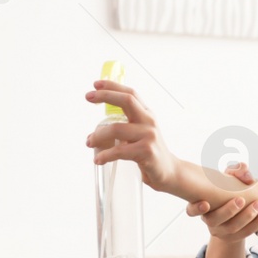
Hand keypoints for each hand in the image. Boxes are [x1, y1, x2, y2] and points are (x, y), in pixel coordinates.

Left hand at [85, 79, 178, 194]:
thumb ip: (126, 126)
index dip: (112, 86)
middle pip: (127, 101)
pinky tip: (99, 159)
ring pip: (116, 128)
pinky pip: (119, 151)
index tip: (95, 84)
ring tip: (89, 143)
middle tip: (88, 97)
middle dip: (105, 95)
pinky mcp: (146, 151)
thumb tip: (97, 128)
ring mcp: (149, 136)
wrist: (169, 172)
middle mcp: (149, 121)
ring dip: (98, 135)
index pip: (130, 94)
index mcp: (147, 115)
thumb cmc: (149, 153)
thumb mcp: (140, 133)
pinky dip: (105, 155)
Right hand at [190, 163, 257, 240]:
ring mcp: (220, 231)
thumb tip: (245, 169)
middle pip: (214, 220)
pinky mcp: (233, 237)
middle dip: (228, 210)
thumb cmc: (226, 189)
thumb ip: (235, 171)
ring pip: (232, 228)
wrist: (234, 209)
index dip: (196, 209)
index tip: (206, 203)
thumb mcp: (228, 178)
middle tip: (241, 199)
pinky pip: (246, 232)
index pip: (191, 211)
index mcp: (200, 206)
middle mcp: (208, 221)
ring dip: (247, 216)